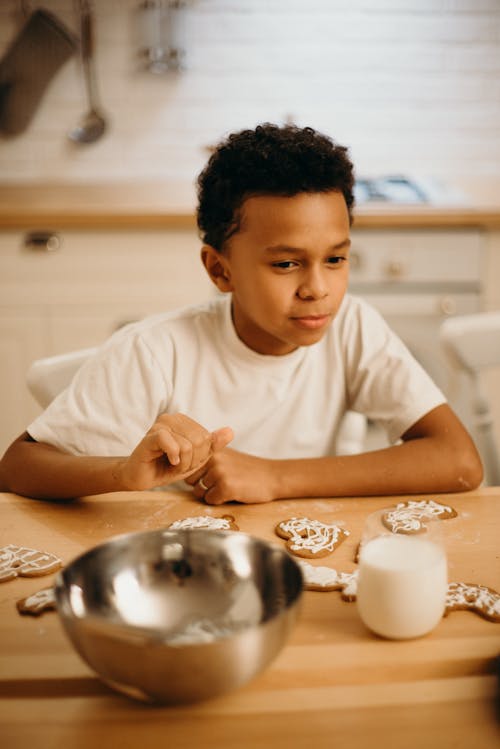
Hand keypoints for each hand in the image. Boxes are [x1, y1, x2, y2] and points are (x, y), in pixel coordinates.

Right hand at [118, 414, 232, 490]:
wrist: (142, 477)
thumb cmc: (166, 467)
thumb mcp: (195, 458)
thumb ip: (212, 445)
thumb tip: (230, 431)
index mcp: (184, 421)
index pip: (208, 437)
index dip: (200, 456)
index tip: (186, 461)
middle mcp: (173, 418)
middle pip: (200, 441)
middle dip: (192, 460)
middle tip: (178, 464)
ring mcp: (161, 425)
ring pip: (188, 445)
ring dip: (182, 463)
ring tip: (170, 464)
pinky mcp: (151, 435)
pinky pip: (173, 445)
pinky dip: (174, 458)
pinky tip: (167, 461)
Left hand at [186, 448, 279, 503]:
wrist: (273, 476)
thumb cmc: (249, 469)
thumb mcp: (227, 455)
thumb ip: (208, 457)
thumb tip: (183, 467)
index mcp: (212, 449)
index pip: (188, 465)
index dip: (195, 474)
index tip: (207, 476)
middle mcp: (213, 459)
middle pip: (190, 480)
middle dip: (201, 485)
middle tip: (220, 483)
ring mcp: (219, 473)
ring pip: (200, 492)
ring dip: (211, 494)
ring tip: (228, 487)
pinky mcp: (226, 487)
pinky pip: (210, 501)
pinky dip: (219, 501)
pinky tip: (233, 494)